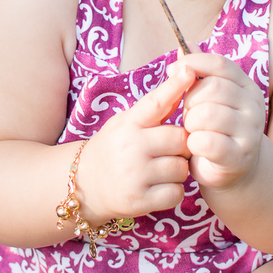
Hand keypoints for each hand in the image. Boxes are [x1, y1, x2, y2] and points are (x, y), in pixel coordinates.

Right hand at [73, 65, 193, 221]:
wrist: (82, 185)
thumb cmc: (114, 148)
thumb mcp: (126, 123)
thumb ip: (153, 109)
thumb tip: (186, 78)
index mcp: (128, 123)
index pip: (155, 101)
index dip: (174, 86)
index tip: (189, 70)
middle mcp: (130, 147)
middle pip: (180, 139)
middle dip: (182, 145)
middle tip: (170, 150)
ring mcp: (134, 175)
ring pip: (181, 168)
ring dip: (178, 170)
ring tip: (161, 169)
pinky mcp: (139, 201)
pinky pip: (176, 193)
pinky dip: (173, 191)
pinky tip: (158, 187)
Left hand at [173, 53, 266, 190]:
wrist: (234, 170)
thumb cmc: (215, 129)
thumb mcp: (207, 98)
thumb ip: (198, 73)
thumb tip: (184, 43)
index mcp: (246, 87)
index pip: (220, 64)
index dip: (193, 63)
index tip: (171, 70)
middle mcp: (253, 106)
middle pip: (212, 88)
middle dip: (190, 100)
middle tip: (187, 114)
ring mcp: (250, 132)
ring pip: (207, 114)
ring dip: (190, 123)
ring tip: (192, 130)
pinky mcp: (239, 156)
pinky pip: (207, 141)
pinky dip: (193, 143)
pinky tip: (195, 146)